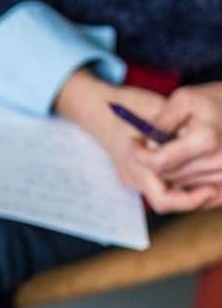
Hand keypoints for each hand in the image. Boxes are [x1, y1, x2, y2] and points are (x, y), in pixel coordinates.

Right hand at [56, 70, 215, 213]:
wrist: (98, 108)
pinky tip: (190, 168)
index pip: (163, 197)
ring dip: (184, 190)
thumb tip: (206, 144)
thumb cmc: (130, 105)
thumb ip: (178, 130)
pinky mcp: (132, 176)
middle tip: (213, 188)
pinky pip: (158, 186)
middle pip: (164, 202)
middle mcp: (131, 175)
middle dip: (190, 198)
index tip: (210, 188)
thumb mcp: (159, 112)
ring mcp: (130, 177)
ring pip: (163, 196)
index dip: (190, 199)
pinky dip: (176, 182)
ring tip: (206, 178)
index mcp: (135, 162)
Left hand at [138, 84, 221, 204]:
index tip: (134, 142)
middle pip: (169, 177)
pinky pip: (202, 198)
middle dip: (156, 163)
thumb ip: (161, 123)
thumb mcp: (183, 100)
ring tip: (176, 151)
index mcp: (206, 140)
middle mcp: (220, 160)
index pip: (159, 162)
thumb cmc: (211, 101)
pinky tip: (184, 168)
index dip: (140, 154)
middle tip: (154, 145)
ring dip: (172, 173)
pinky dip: (189, 188)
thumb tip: (147, 146)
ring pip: (182, 187)